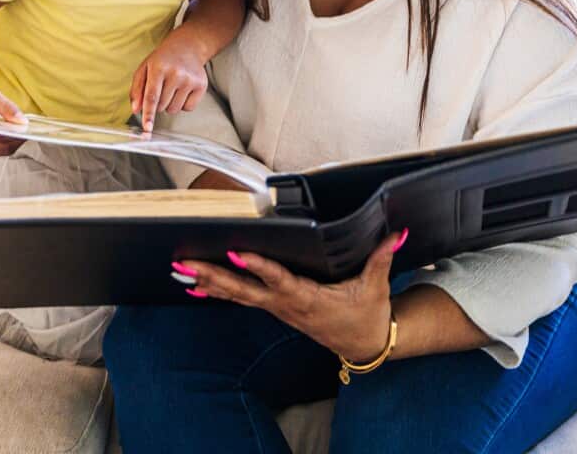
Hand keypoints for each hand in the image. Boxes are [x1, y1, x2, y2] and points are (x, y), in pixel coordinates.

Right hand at [0, 83, 26, 159]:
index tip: (29, 128)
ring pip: (2, 152)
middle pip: (2, 147)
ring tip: (23, 130)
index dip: (16, 134)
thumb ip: (5, 106)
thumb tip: (23, 121)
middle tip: (30, 129)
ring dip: (15, 142)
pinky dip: (8, 144)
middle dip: (18, 139)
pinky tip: (14, 134)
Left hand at [130, 32, 208, 133]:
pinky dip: (183, 104)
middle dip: (158, 103)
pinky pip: (188, 108)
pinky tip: (182, 91)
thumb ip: (137, 90)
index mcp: (158, 67)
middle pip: (162, 106)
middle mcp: (176, 73)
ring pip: (174, 109)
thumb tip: (136, 110)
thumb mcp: (144, 69)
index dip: (148, 114)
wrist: (187, 47)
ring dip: (169, 104)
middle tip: (161, 88)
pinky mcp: (201, 85)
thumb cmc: (162, 60)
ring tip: (172, 88)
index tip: (147, 128)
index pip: (152, 96)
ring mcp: (190, 80)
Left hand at [177, 229, 408, 362]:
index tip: (237, 252)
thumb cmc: (368, 314)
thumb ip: (382, 257)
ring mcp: (278, 309)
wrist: (364, 345)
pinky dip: (217, 291)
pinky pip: (241, 299)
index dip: (258, 267)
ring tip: (181, 270)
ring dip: (208, 282)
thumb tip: (395, 231)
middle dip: (214, 276)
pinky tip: (195, 285)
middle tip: (187, 264)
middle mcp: (288, 306)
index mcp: (310, 299)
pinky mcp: (275, 309)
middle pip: (245, 290)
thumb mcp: (377, 286)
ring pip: (237, 295)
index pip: (280, 280)